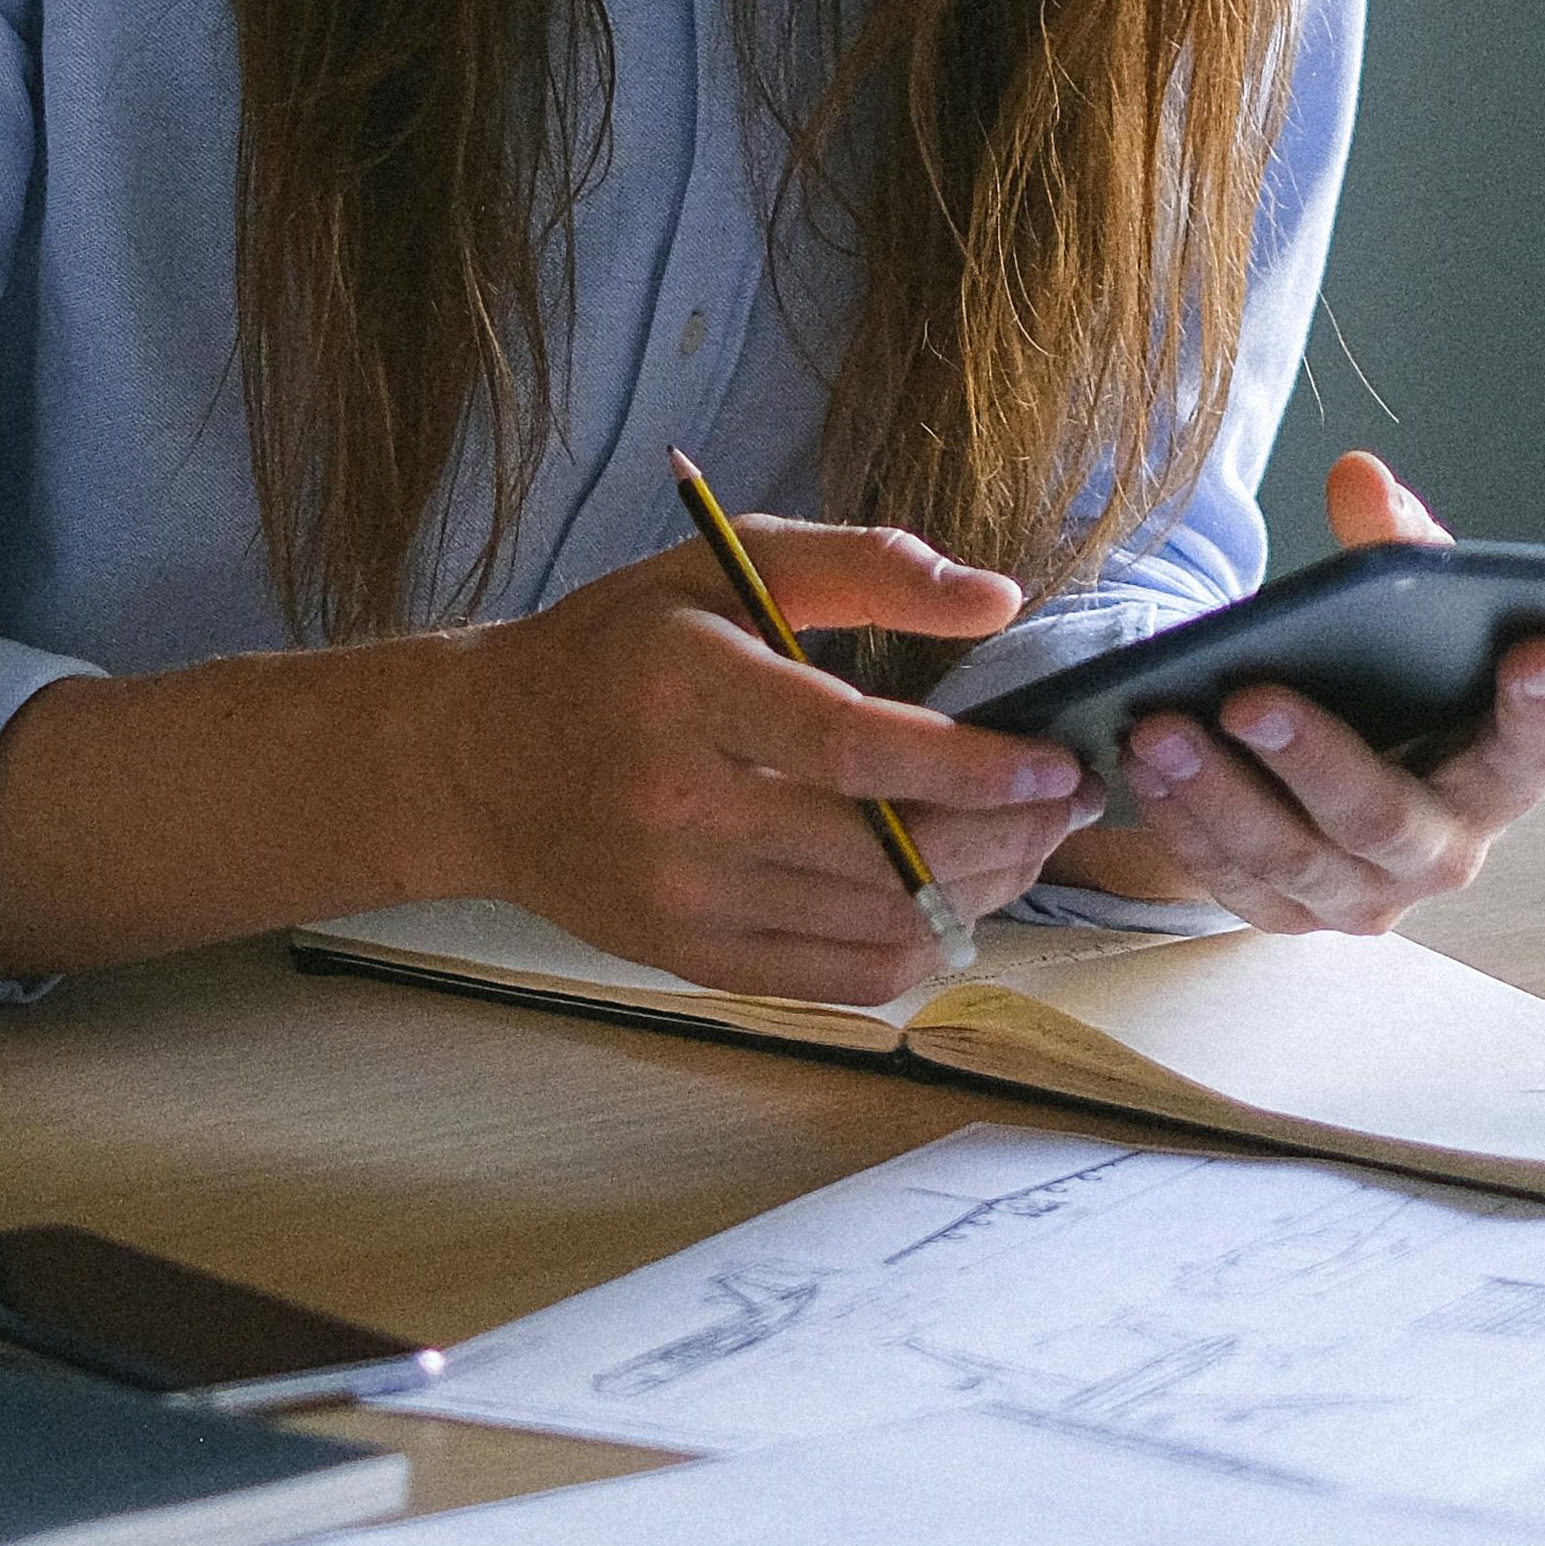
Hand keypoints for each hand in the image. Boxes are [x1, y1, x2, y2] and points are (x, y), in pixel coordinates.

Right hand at [444, 520, 1091, 996]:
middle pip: (879, 849)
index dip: (973, 766)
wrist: (476, 761)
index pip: (855, 747)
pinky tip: (957, 905)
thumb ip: (863, 567)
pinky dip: (918, 952)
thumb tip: (998, 601)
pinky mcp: (685, 958)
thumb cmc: (616, 650)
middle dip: (1005, 835)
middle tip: (1068, 802)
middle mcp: (678, 805)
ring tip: (1029, 847)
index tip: (1053, 760)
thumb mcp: (722, 565)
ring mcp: (680, 896)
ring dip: (979, 894)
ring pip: (873, 923)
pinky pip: (836, 980)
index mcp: (689, 690)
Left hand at [1063, 451, 1544, 930]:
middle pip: (1387, 818)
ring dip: (1221, 795)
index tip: (1530, 649)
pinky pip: (1234, 883)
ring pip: (1296, 859)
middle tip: (1249, 699)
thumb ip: (1393, 543)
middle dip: (1315, 759)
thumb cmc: (1387, 677)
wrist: (1328, 765)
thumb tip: (1359, 478)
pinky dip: (1183, 824)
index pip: (1539, 745)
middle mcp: (1447, 846)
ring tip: (1158, 728)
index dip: (1543, 704)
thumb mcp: (1401, 609)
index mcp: (1501, 769)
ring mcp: (1369, 894)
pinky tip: (1141, 766)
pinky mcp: (1294, 914)